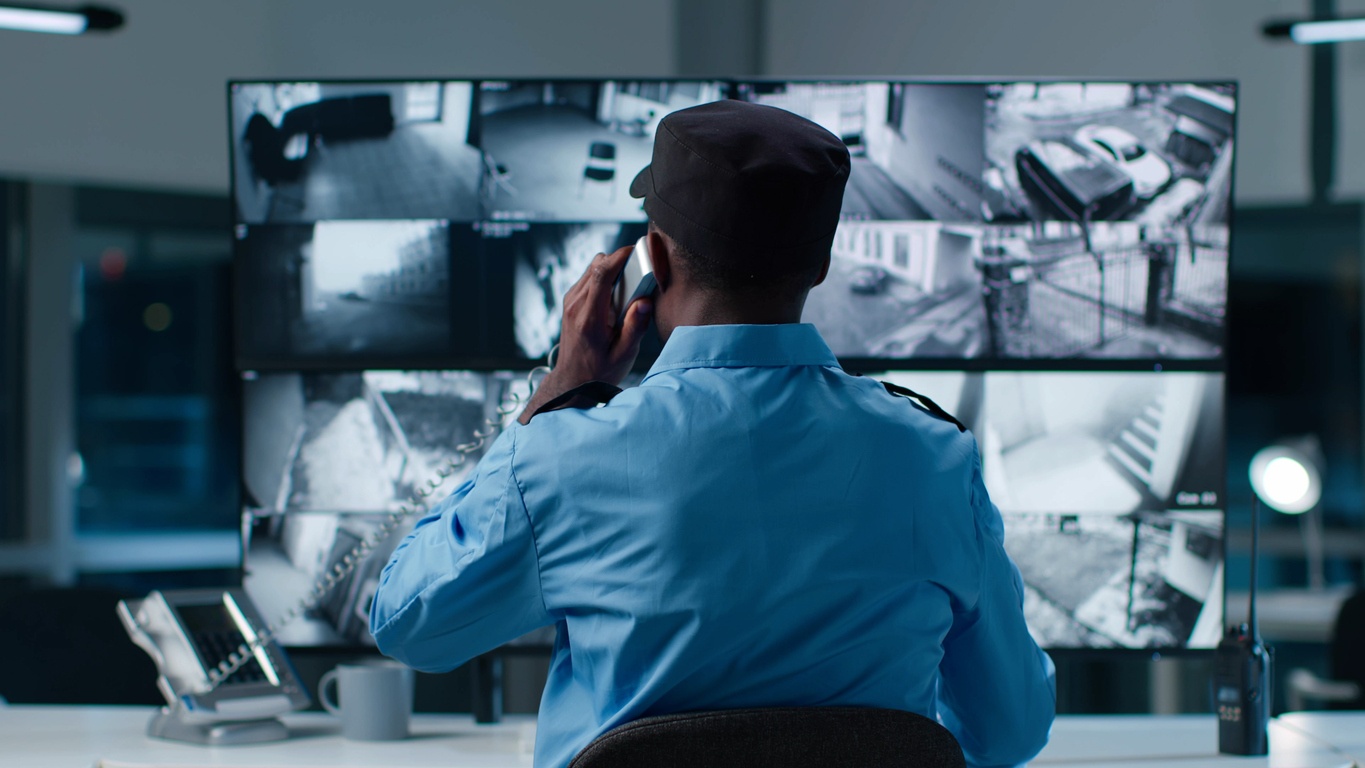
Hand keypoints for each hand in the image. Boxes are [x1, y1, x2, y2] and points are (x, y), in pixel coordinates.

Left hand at [518, 245, 652, 423]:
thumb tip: (644, 301)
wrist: (573, 381)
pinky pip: (589, 278)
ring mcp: (570, 301)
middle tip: (639, 278)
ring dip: (613, 272)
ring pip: (593, 268)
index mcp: (589, 317)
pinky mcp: (571, 301)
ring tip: (627, 293)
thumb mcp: (623, 355)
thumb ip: (635, 327)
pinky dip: (605, 280)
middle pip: (598, 264)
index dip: (622, 255)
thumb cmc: (598, 371)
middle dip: (622, 263)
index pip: (602, 272)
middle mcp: (575, 304)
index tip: (639, 251)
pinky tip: (615, 300)